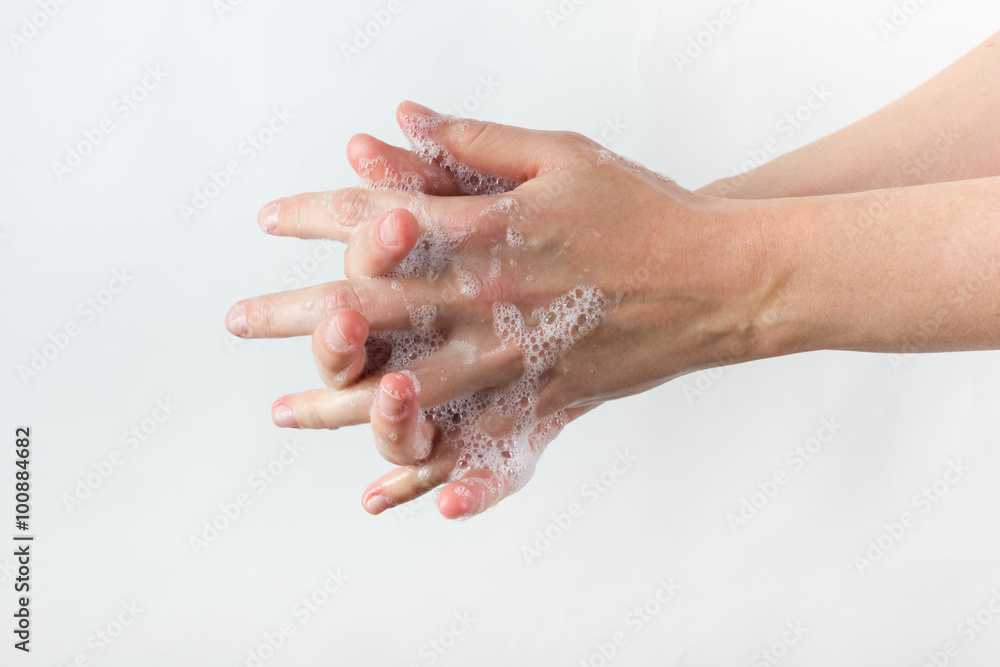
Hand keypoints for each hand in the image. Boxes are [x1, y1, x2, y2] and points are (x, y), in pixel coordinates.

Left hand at [228, 102, 779, 518]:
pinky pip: (478, 454)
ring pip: (408, 398)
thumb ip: (474, 142)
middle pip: (372, 318)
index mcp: (487, 236)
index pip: (377, 225)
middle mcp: (488, 305)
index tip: (271, 220)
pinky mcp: (546, 406)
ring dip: (339, 408)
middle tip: (242, 319)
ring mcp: (515, 365)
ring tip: (285, 414)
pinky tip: (386, 500)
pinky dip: (431, 481)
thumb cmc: (639, 209)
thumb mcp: (562, 156)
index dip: (317, 218)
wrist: (717, 279)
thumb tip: (399, 118)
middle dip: (298, 318)